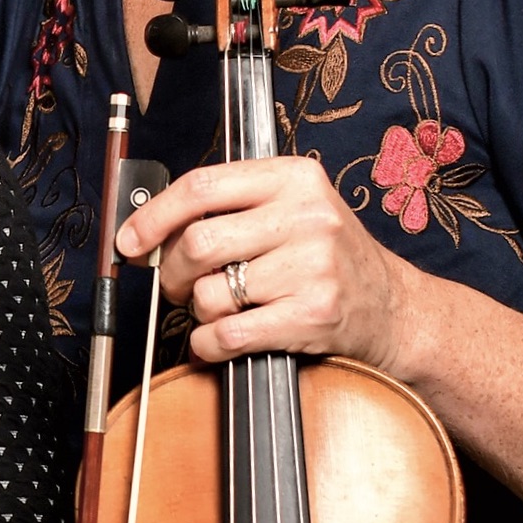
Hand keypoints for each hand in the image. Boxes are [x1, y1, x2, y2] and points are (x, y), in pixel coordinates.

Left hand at [117, 156, 425, 373]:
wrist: (392, 308)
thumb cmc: (326, 257)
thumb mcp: (292, 208)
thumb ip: (231, 206)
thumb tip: (147, 225)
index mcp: (293, 177)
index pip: (201, 187)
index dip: (153, 217)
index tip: (130, 240)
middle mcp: (306, 215)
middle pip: (197, 243)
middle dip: (171, 273)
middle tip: (176, 285)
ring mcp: (312, 265)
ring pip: (209, 292)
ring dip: (199, 310)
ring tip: (219, 309)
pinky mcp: (312, 314)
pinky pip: (228, 334)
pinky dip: (209, 345)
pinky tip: (219, 340)